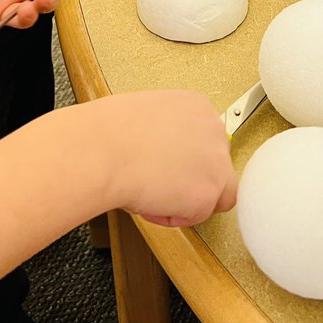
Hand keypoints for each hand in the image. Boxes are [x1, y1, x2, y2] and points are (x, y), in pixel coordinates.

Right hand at [99, 91, 237, 226]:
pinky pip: (197, 216)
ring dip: (187, 201)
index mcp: (198, 107)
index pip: (209, 142)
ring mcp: (216, 161)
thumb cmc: (111, 133)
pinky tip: (151, 202)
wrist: (104, 150)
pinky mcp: (208, 192)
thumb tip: (170, 152)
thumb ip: (171, 133)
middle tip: (164, 185)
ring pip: (214, 195)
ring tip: (154, 194)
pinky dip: (175, 216)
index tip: (173, 168)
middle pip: (217, 167)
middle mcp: (214, 130)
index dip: (189, 161)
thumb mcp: (149, 117)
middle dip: (193, 181)